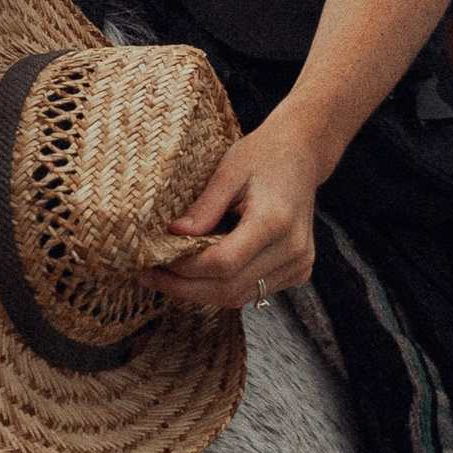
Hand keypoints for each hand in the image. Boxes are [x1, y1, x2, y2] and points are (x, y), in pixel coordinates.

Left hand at [144, 115, 323, 311]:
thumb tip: (176, 235)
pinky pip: (253, 291)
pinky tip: (200, 274)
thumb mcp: (228, 170)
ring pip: (240, 296)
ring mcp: (299, 263)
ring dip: (200, 292)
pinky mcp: (298, 271)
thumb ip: (205, 206)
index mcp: (275, 220)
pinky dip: (223, 287)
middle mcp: (292, 249)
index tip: (156, 261)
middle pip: (230, 288)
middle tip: (150, 277)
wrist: (301, 156)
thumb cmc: (263, 156)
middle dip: (185, 287)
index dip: (186, 268)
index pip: (224, 262)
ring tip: (168, 277)